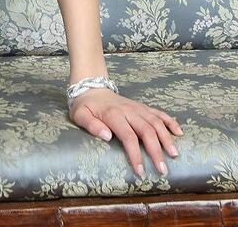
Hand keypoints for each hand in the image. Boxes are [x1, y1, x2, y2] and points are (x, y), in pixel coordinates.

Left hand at [68, 87, 183, 176]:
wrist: (91, 87)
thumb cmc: (85, 106)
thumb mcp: (79, 115)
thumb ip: (91, 125)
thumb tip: (107, 136)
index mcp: (113, 115)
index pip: (128, 136)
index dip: (135, 154)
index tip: (140, 171)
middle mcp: (128, 110)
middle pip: (146, 130)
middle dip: (156, 150)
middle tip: (162, 169)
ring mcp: (137, 107)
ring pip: (156, 121)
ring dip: (166, 137)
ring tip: (174, 154)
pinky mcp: (142, 106)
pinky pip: (158, 113)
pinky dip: (170, 121)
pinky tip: (179, 132)